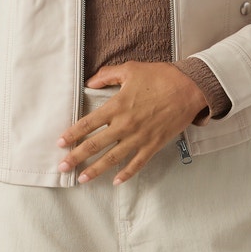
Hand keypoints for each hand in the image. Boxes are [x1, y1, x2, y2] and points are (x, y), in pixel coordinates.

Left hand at [56, 62, 207, 185]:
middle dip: (76, 157)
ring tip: (81, 179)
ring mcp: (139, 137)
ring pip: (112, 158)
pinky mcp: (154, 144)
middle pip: (95, 145)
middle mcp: (125, 124)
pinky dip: (126, 174)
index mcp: (117, 106)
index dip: (72, 134)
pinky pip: (137, 163)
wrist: (190, 88)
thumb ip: (107, 75)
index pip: (87, 124)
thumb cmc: (161, 76)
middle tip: (62, 167)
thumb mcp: (130, 69)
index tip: (60, 143)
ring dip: (95, 170)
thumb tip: (89, 81)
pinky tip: (115, 181)